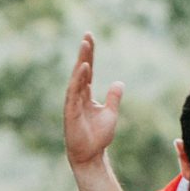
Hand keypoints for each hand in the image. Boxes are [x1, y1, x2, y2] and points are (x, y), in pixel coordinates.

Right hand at [63, 33, 123, 167]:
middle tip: (87, 35)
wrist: (90, 156)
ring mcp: (73, 102)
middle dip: (84, 52)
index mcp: (86, 94)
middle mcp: (78, 95)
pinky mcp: (71, 111)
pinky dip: (79, 79)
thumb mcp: (110, 113)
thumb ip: (113, 97)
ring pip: (77, 77)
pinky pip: (74, 92)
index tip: (90, 38)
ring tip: (85, 45)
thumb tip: (119, 82)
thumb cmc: (98, 137)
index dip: (89, 54)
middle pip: (81, 69)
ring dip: (81, 61)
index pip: (87, 70)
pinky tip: (84, 67)